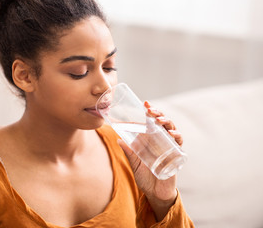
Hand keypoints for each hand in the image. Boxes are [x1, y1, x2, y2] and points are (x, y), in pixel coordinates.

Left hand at [118, 101, 181, 219]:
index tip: (145, 103)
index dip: (150, 111)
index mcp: (151, 139)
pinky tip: (171, 134)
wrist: (155, 193)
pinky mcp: (176, 155)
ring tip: (159, 120)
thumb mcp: (134, 163)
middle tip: (150, 110)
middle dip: (158, 114)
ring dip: (167, 122)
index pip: (152, 121)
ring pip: (172, 129)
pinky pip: (179, 143)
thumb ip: (129, 152)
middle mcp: (161, 141)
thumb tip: (118, 139)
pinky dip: (177, 137)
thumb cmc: (145, 176)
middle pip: (163, 122)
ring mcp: (169, 147)